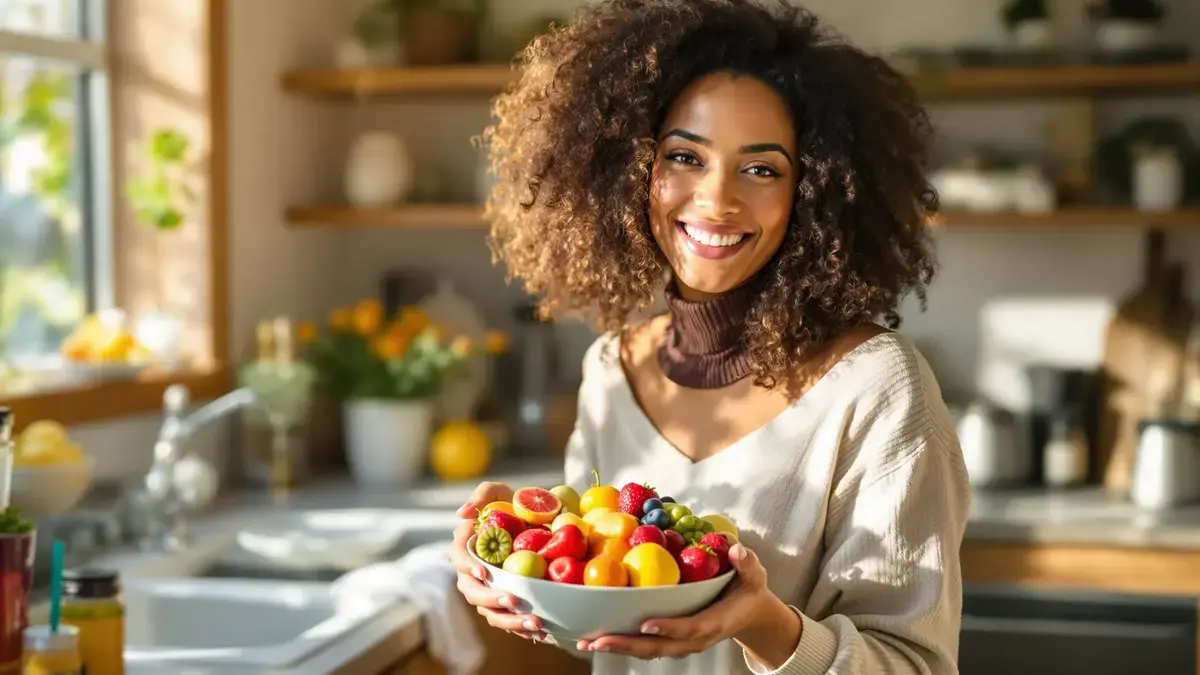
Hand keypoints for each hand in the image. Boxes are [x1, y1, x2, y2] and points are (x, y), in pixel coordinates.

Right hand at [449, 482, 547, 640]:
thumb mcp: (500, 491)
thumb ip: (482, 494)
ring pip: (491, 612)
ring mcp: (490, 589)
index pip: (458, 558)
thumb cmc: (514, 504)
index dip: (467, 567)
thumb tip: (461, 514)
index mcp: (468, 546)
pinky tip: (541, 632)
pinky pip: (509, 620)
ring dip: (509, 621)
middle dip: (491, 600)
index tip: (484, 572)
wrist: (539, 523)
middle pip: (472, 592)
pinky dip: (522, 629)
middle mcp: (474, 571)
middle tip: (514, 601)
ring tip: (534, 623)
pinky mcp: (506, 602)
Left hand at [575, 544, 799, 662]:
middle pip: (660, 647)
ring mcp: (682, 642)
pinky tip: (597, 637)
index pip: (691, 628)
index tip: (646, 624)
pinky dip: (622, 642)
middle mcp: (695, 638)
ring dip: (619, 646)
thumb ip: (746, 563)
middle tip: (598, 640)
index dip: (669, 628)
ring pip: (648, 649)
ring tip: (588, 642)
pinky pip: (645, 645)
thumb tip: (736, 550)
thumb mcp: (754, 574)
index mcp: (715, 622)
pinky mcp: (671, 639)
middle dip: (628, 645)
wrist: (749, 613)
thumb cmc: (748, 590)